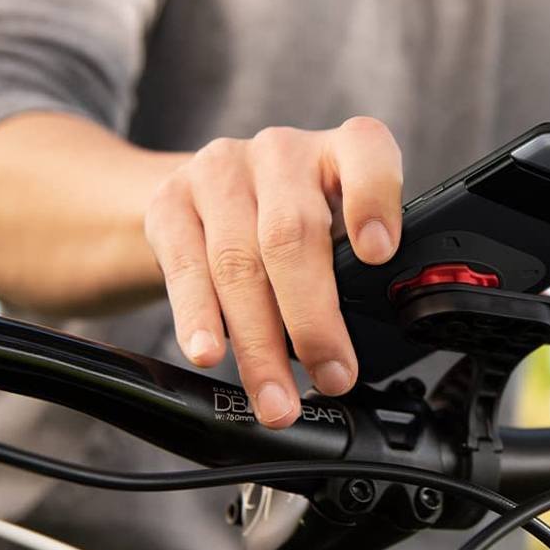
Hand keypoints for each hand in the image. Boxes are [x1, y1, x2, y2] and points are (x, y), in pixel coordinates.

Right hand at [143, 117, 402, 427]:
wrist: (209, 198)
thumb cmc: (295, 224)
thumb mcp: (340, 230)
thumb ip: (360, 269)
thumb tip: (373, 346)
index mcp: (339, 151)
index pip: (366, 152)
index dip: (374, 200)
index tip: (378, 255)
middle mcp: (280, 152)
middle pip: (292, 234)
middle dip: (314, 320)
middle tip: (332, 377)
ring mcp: (220, 171)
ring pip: (238, 263)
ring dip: (259, 343)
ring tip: (276, 399)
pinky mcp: (170, 202)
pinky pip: (184, 267)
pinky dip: (198, 318)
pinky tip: (209, 353)